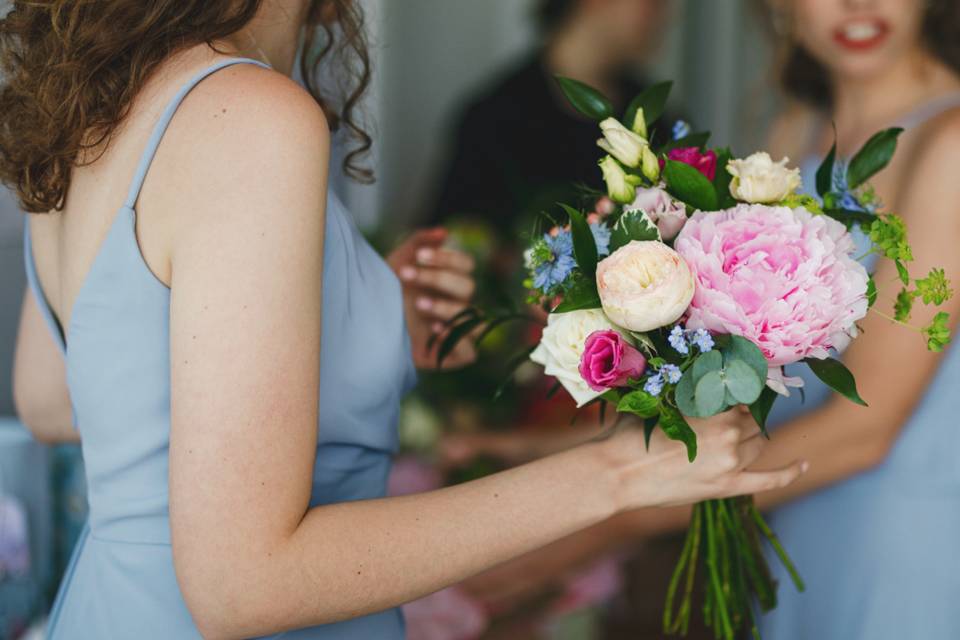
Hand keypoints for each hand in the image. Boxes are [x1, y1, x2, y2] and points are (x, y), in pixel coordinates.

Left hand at [387, 228, 476, 368]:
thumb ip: (418, 242)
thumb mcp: (396, 263)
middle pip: (468, 287)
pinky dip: (456, 340)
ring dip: (447, 308)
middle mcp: (456, 304)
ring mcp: (454, 330)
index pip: (466, 265)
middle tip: (405, 275)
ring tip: (418, 304)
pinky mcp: (448, 355)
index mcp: (449, 282)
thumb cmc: (383, 293)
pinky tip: (434, 331)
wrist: (364, 326)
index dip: (447, 258)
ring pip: (473, 319)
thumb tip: (444, 232)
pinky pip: (469, 352)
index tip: (418, 257)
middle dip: (437, 278)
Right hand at [597, 408, 806, 510]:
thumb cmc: (629, 434)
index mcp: (710, 405)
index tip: (738, 387)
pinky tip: (803, 464)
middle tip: (726, 419)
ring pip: (759, 443)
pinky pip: (769, 479)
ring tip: (734, 439)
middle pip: (752, 419)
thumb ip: (684, 393)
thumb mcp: (656, 400)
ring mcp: (731, 461)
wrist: (616, 473)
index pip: (741, 392)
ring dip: (752, 438)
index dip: (741, 390)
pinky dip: (790, 472)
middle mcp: (728, 430)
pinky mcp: (727, 486)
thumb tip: (698, 380)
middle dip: (744, 416)